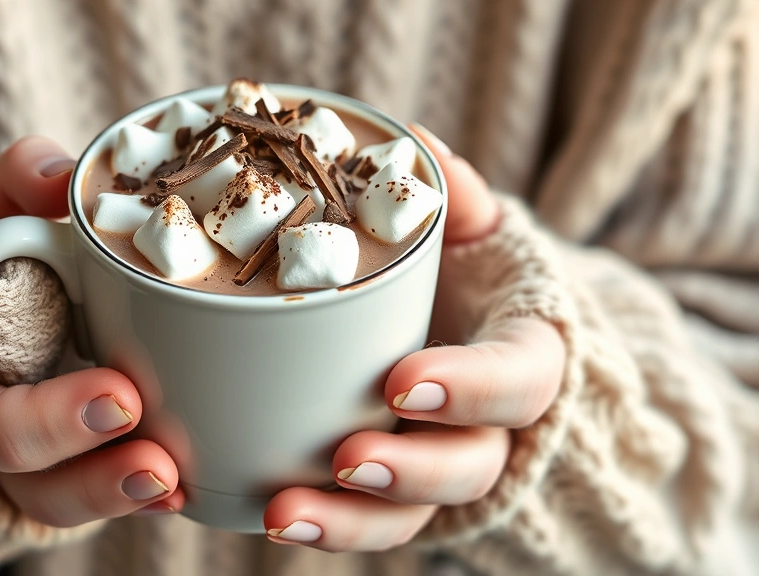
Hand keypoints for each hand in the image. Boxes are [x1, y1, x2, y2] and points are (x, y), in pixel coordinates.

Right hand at [0, 137, 182, 526]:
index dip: (37, 415)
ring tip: (171, 481)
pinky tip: (183, 490)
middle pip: (0, 455)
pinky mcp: (61, 457)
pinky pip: (85, 493)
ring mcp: (14, 445)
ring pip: (41, 494)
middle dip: (74, 450)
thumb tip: (58, 181)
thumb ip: (15, 178)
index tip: (120, 393)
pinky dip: (131, 497)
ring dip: (105, 493)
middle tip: (148, 437)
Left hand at [263, 127, 565, 550]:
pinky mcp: (401, 496)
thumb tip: (415, 144)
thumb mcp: (477, 234)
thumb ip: (455, 197)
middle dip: (410, 469)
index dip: (470, 387)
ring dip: (352, 520)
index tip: (403, 380)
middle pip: (472, 467)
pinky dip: (325, 526)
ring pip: (416, 515)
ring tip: (283, 512)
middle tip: (345, 457)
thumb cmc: (471, 280)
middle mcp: (491, 427)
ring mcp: (444, 468)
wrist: (474, 338)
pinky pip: (371, 524)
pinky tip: (271, 515)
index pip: (520, 379)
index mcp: (523, 354)